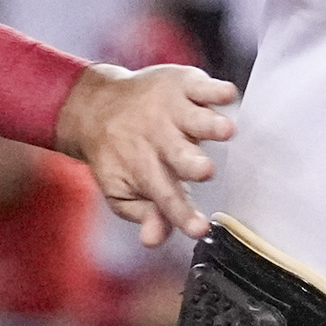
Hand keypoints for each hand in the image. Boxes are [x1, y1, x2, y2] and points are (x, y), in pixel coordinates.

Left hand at [55, 58, 239, 246]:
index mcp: (145, 170)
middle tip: (205, 171)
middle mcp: (159, 140)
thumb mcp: (122, 191)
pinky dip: (216, 90)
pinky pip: (201, 86)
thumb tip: (154, 239)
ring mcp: (172, 112)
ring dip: (209, 124)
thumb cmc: (120, 155)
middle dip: (192, 163)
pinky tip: (228, 95)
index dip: (181, 214)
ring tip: (225, 130)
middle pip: (179, 155)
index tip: (198, 229)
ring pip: (195, 119)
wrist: (97, 106)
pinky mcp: (182, 85)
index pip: (165, 197)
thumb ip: (145, 215)